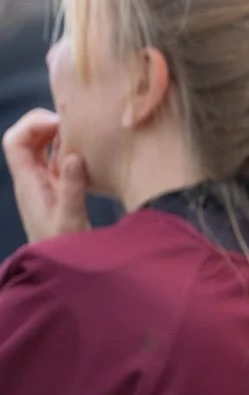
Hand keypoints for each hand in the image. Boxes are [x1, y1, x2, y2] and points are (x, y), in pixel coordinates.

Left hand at [2, 109, 91, 243]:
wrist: (63, 270)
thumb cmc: (66, 247)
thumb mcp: (71, 219)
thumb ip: (72, 188)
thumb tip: (73, 155)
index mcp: (28, 182)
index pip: (14, 141)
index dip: (33, 125)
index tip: (61, 125)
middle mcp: (31, 179)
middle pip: (25, 139)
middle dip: (45, 124)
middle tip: (74, 125)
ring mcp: (42, 183)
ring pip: (40, 147)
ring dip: (57, 135)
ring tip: (82, 133)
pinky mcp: (56, 188)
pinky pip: (56, 159)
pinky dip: (67, 148)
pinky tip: (87, 152)